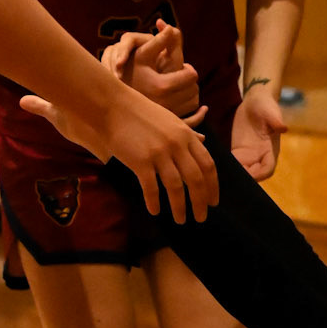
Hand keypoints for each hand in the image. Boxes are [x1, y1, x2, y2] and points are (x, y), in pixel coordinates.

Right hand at [19, 82, 216, 221]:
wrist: (113, 107)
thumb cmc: (141, 113)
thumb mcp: (171, 121)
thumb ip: (187, 135)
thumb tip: (203, 143)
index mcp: (187, 136)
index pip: (208, 166)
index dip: (213, 187)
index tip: (213, 202)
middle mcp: (177, 145)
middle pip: (196, 180)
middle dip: (201, 202)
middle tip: (201, 218)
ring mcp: (159, 153)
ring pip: (176, 188)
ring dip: (180, 208)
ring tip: (180, 220)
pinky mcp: (141, 161)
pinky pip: (152, 188)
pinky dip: (154, 202)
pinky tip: (155, 211)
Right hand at [101, 21, 201, 115]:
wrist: (112, 100)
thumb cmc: (126, 72)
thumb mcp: (141, 54)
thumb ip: (158, 40)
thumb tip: (171, 27)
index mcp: (162, 86)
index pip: (191, 75)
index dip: (188, 69)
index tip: (182, 67)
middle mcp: (166, 105)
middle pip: (194, 89)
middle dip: (189, 82)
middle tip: (181, 76)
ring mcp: (166, 117)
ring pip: (193, 104)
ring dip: (190, 95)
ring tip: (179, 88)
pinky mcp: (166, 126)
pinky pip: (192, 122)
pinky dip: (197, 115)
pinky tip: (202, 110)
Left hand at [230, 83, 284, 179]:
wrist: (255, 100)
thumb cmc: (266, 104)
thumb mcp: (271, 110)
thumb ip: (276, 120)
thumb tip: (284, 128)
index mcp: (271, 149)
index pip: (267, 169)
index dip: (259, 175)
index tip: (247, 175)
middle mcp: (261, 155)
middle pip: (254, 175)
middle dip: (244, 178)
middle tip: (229, 177)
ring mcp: (249, 155)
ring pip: (243, 172)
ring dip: (234, 174)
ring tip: (222, 173)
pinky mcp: (239, 151)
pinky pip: (234, 163)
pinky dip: (228, 167)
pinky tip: (219, 166)